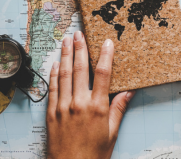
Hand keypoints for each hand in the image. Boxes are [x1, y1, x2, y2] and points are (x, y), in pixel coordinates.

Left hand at [46, 31, 134, 158]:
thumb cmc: (94, 155)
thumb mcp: (112, 133)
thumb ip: (118, 109)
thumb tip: (129, 92)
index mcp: (97, 107)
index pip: (103, 74)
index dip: (105, 55)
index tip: (107, 42)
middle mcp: (79, 104)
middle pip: (80, 69)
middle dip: (80, 48)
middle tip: (79, 33)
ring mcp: (63, 107)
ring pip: (64, 75)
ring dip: (65, 55)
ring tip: (66, 41)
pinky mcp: (51, 114)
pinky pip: (52, 89)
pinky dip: (54, 74)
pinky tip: (55, 63)